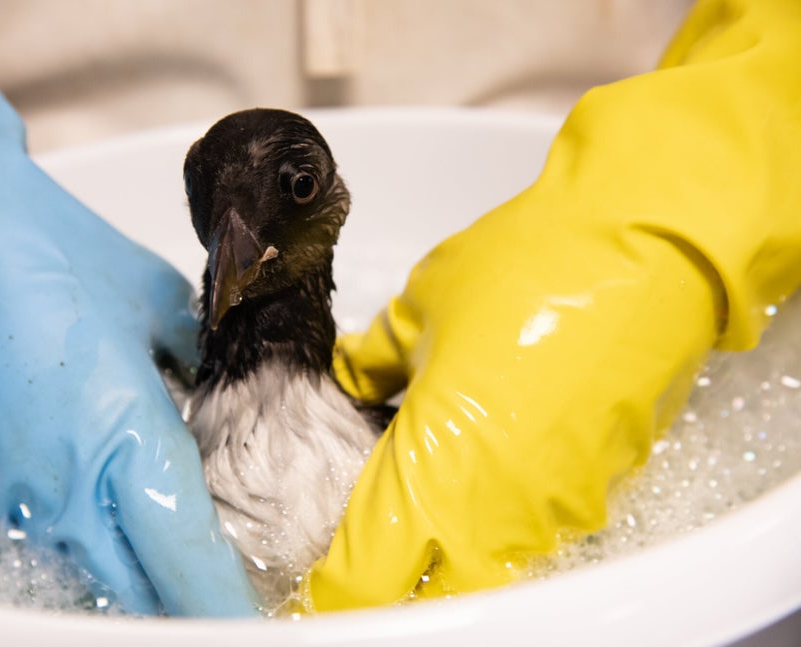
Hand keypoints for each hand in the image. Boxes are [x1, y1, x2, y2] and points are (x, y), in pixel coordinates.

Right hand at [0, 0, 257, 615]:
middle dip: (187, 602)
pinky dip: (96, 550)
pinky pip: (55, 548)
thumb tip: (225, 394)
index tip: (254, 613)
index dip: (226, 601)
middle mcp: (66, 488)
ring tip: (181, 553)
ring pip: (96, 578)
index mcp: (121, 439)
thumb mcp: (158, 304)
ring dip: (143, 579)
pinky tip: (121, 516)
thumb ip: (203, 365)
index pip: (188, 561)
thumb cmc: (44, 255)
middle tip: (229, 590)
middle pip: (141, 596)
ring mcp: (18, 498)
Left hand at [302, 0, 800, 609]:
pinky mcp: (601, 492)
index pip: (362, 577)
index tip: (316, 583)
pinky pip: (537, 530)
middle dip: (395, 586)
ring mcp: (555, 512)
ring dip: (455, 551)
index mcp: (431, 474)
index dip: (332, 592)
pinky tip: (501, 467)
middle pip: (429, 600)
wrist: (645, 252)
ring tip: (437, 502)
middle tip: (374, 555)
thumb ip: (375, 357)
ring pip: (488, 568)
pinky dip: (507, 517)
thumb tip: (356, 371)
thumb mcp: (419, 309)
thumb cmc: (527, 273)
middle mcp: (493, 515)